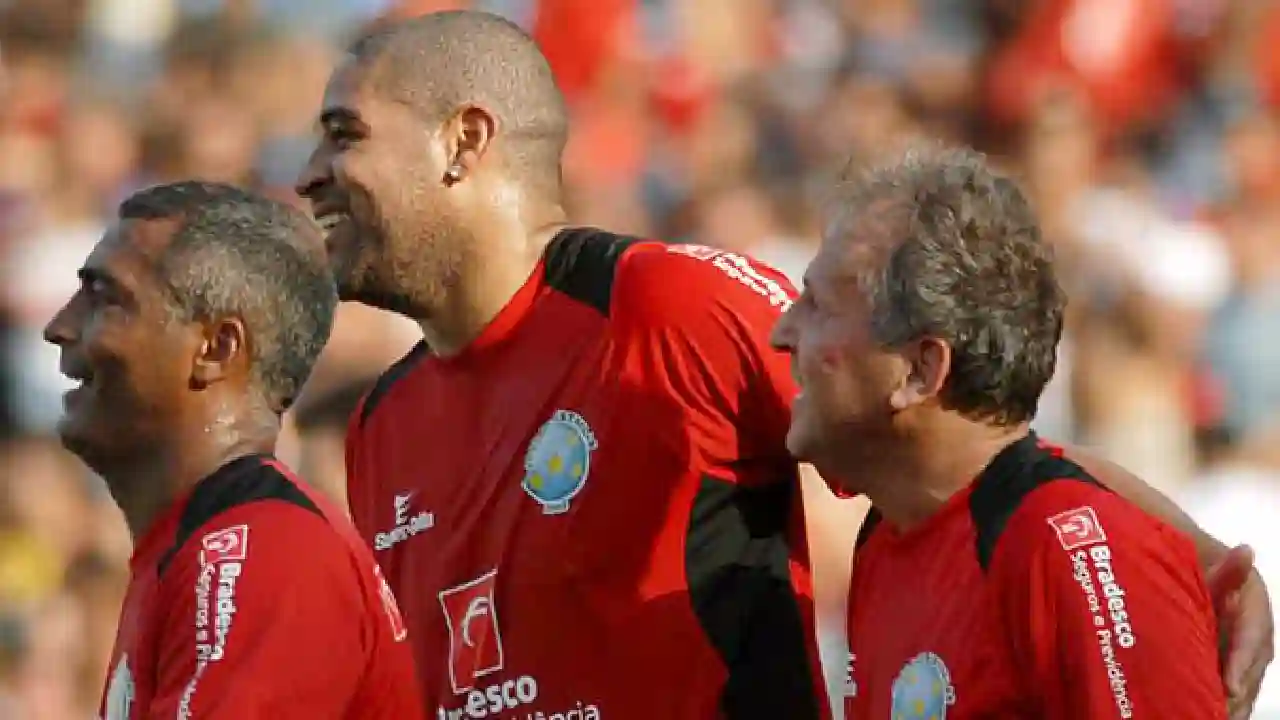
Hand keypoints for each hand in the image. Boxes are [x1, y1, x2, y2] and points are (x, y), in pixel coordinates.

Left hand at [1205, 545, 1273, 718]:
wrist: (1206, 581)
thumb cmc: (1207, 575)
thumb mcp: (1216, 571)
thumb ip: (1229, 568)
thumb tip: (1246, 550)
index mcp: (1256, 615)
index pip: (1253, 643)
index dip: (1241, 664)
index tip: (1231, 687)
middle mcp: (1259, 641)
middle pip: (1251, 671)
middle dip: (1236, 693)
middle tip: (1218, 710)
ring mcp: (1250, 657)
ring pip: (1246, 685)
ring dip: (1233, 704)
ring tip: (1214, 717)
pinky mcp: (1237, 668)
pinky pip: (1237, 689)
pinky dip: (1228, 705)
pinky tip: (1213, 715)